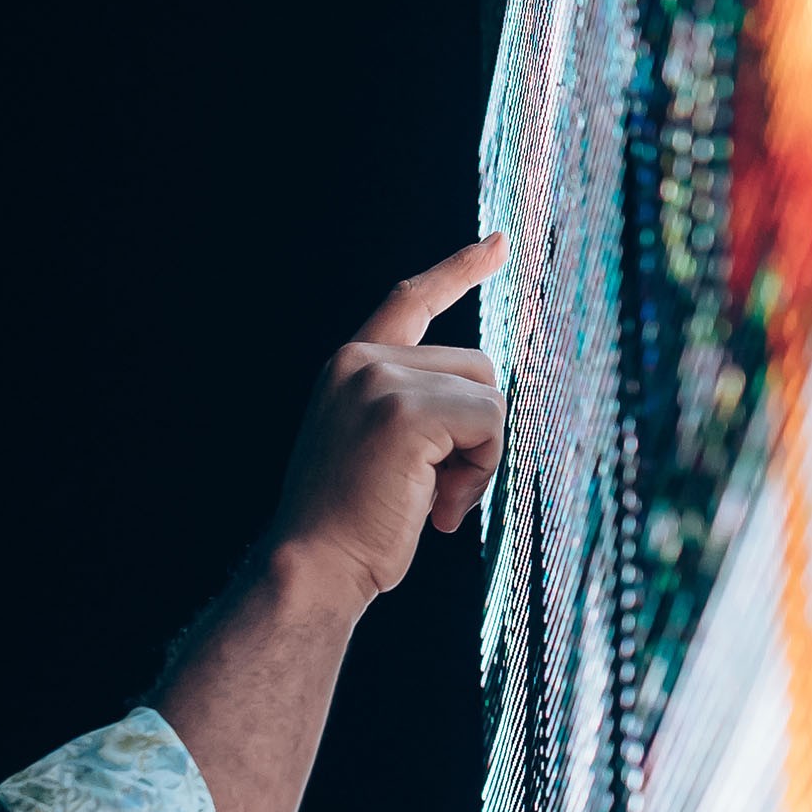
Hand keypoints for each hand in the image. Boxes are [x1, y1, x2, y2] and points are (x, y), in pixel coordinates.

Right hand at [267, 234, 509, 606]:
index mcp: (350, 366)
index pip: (410, 301)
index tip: (499, 243)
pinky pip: (488, 425)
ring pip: (488, 398)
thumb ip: (414, 410)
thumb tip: (484, 403)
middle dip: (476, 435)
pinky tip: (443, 511)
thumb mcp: (377, 449)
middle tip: (438, 493)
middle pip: (478, 367)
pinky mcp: (405, 412)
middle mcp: (361, 362)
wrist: (313, 568)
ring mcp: (381, 383)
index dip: (458, 270)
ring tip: (434, 503)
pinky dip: (482, 472)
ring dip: (480, 459)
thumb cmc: (351, 526)